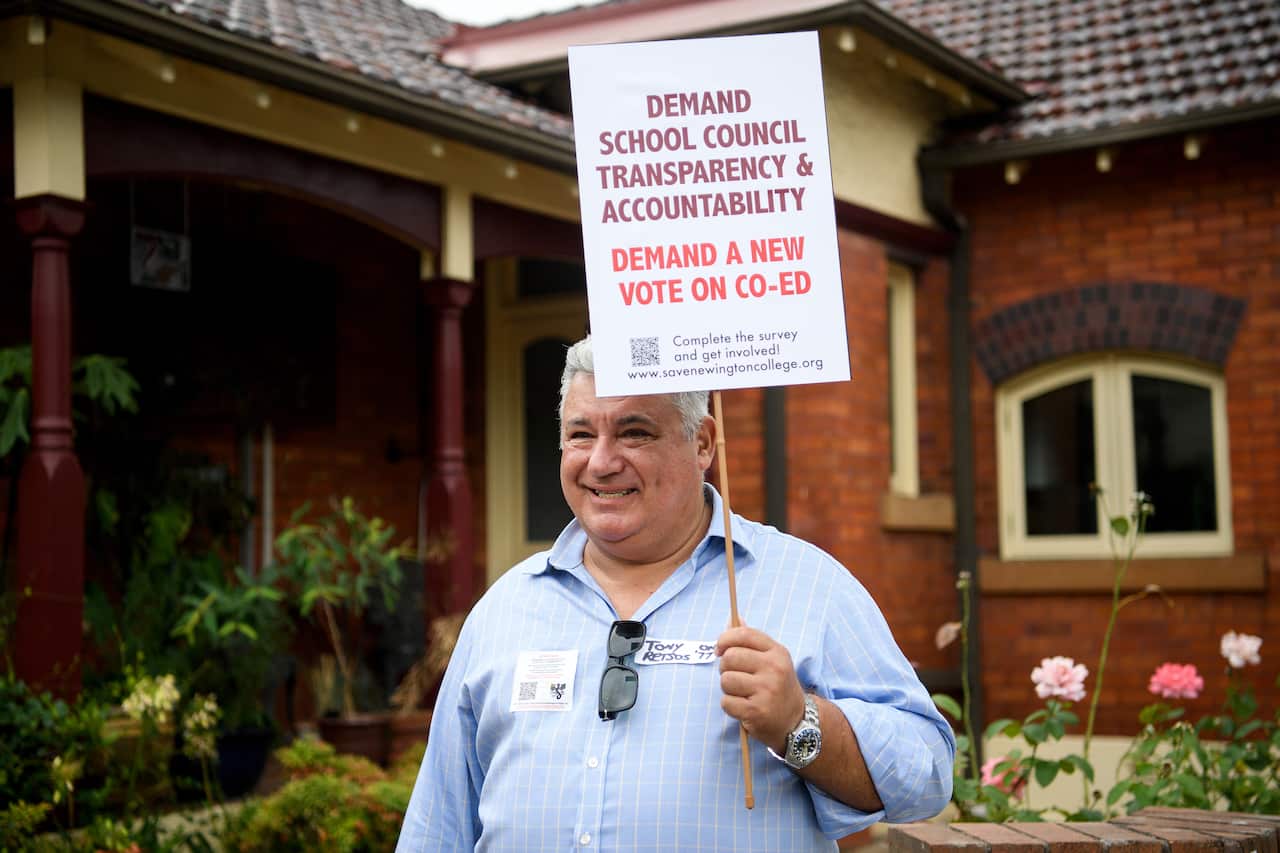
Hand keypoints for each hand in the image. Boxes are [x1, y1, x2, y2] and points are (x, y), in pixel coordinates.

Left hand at [716, 625, 806, 753]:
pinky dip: (730, 706)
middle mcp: (774, 669)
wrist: (795, 721)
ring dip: (727, 688)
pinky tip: (743, 707)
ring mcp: (766, 690)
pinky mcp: (757, 711)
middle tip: (734, 675)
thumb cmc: (777, 685)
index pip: (744, 635)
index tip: (719, 649)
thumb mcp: (772, 659)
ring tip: (741, 693)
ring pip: (726, 680)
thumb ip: (751, 640)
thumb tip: (733, 618)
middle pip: (730, 657)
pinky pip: (726, 702)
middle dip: (725, 667)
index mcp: (777, 652)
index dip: (725, 639)